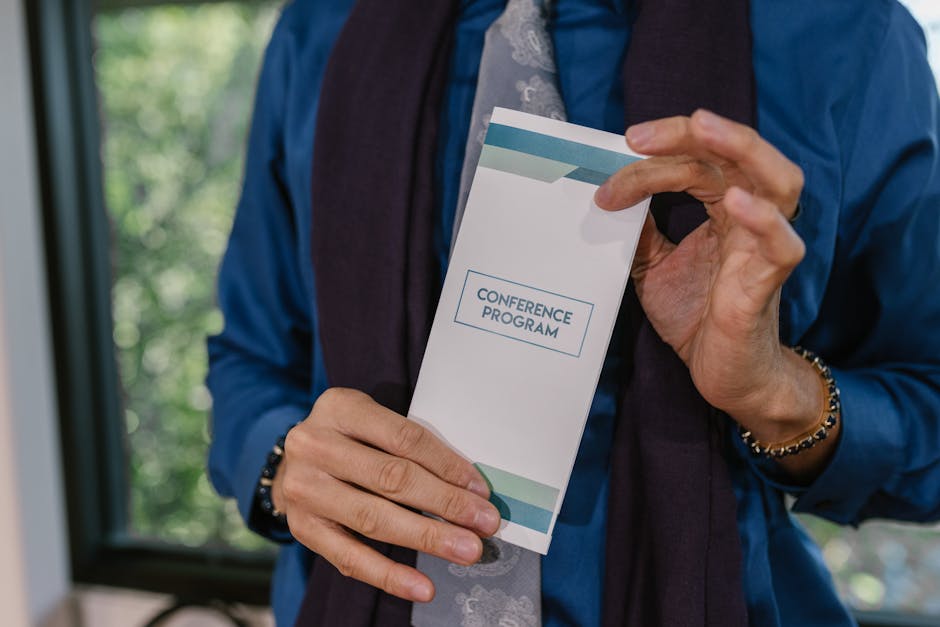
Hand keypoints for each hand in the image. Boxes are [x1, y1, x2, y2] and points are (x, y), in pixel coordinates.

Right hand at [272, 388, 500, 601]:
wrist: (293, 462)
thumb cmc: (350, 438)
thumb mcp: (372, 420)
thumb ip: (409, 444)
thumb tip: (469, 487)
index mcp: (340, 408)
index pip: (404, 438)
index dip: (447, 465)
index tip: (480, 490)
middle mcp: (314, 445)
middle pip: (391, 479)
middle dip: (445, 503)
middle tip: (485, 523)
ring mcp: (303, 488)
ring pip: (373, 519)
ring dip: (427, 537)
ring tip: (466, 550)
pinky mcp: (301, 528)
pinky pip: (349, 558)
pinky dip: (389, 576)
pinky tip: (422, 587)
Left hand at [595, 110, 831, 475]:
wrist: (726, 375)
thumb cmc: (697, 317)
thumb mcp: (652, 267)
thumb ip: (640, 231)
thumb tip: (609, 195)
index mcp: (725, 209)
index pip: (698, 162)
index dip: (656, 158)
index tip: (611, 168)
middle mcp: (751, 219)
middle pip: (737, 155)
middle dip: (690, 135)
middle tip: (640, 135)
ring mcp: (764, 248)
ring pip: (779, 182)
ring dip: (742, 149)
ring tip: (702, 128)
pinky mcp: (768, 284)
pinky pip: (781, 245)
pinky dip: (763, 219)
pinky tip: (736, 203)